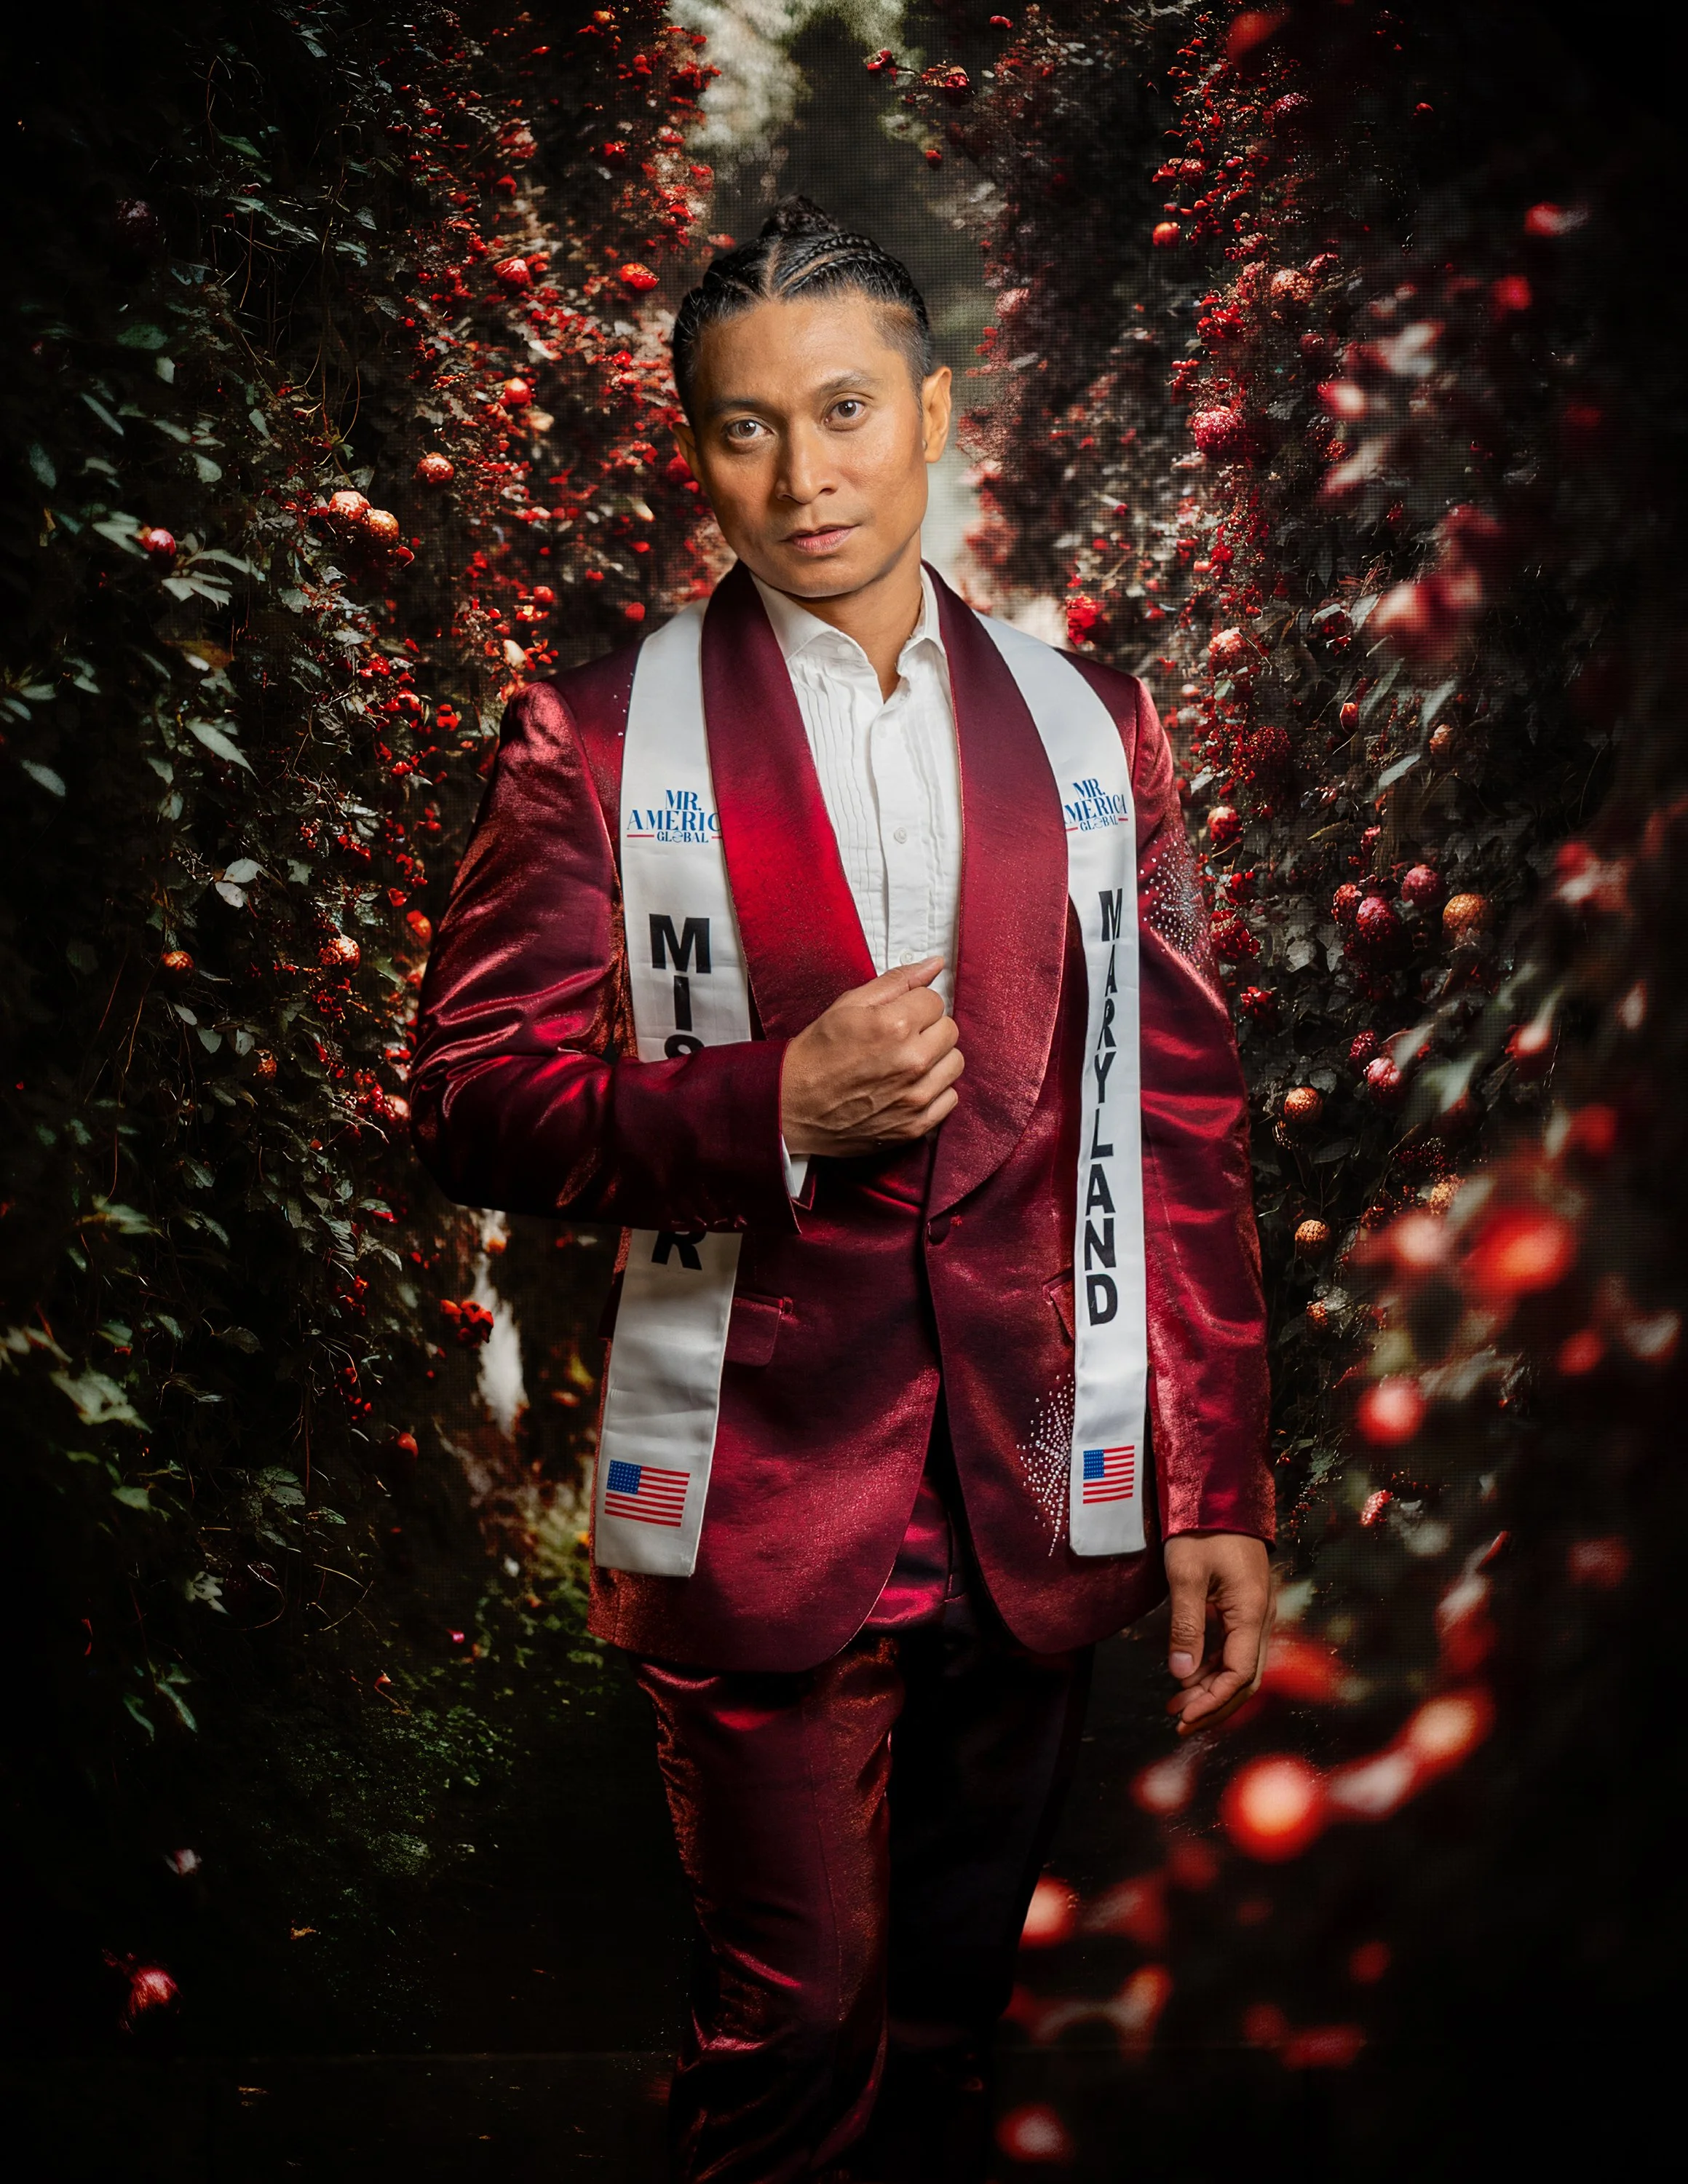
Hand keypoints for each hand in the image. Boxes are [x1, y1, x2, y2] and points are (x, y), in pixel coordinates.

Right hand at [780, 957, 963, 1159]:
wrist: (792, 1106)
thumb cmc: (816, 1054)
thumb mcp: (848, 1005)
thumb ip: (897, 982)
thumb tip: (935, 964)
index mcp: (895, 1025)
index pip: (935, 1001)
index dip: (915, 1005)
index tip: (897, 1016)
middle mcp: (912, 1061)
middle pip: (949, 1031)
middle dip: (928, 1029)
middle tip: (899, 1038)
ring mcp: (916, 1097)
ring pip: (954, 1063)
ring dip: (936, 1059)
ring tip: (906, 1062)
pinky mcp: (915, 1125)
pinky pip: (950, 1098)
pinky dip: (935, 1091)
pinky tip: (908, 1087)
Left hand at [1163, 1532, 1272, 1735]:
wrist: (1219, 1493)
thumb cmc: (1201, 1528)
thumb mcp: (1185, 1575)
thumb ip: (1186, 1626)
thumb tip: (1181, 1676)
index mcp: (1252, 1612)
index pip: (1239, 1675)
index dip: (1213, 1703)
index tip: (1184, 1718)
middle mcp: (1261, 1617)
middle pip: (1245, 1678)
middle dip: (1215, 1706)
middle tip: (1180, 1723)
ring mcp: (1255, 1612)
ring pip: (1240, 1666)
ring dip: (1211, 1690)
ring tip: (1176, 1707)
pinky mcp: (1244, 1606)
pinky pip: (1234, 1648)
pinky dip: (1213, 1668)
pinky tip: (1188, 1678)